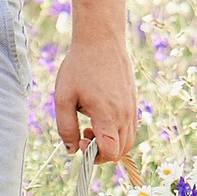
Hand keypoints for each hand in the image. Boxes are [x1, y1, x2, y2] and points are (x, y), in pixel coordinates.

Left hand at [51, 28, 137, 163]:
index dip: (95, 156)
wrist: (101, 39)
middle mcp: (125, 114)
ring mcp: (132, 107)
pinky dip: (117, 131)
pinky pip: (130, 126)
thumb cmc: (79, 66)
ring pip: (128, 140)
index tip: (81, 141)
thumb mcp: (63, 97)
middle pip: (122, 151)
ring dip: (110, 141)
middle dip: (102, 152)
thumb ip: (66, 127)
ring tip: (90, 125)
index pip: (111, 152)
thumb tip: (71, 149)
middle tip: (84, 135)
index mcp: (108, 115)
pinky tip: (99, 115)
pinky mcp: (133, 100)